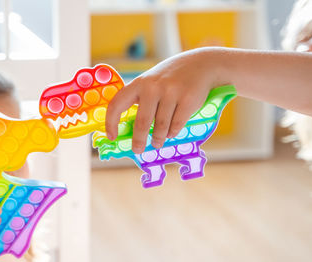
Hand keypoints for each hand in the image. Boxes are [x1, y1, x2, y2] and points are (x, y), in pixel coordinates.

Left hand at [105, 48, 220, 152]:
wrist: (201, 64)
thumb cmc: (171, 78)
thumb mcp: (151, 81)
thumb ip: (141, 99)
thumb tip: (132, 130)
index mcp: (139, 83)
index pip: (117, 104)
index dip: (111, 123)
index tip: (112, 136)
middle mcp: (153, 87)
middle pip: (142, 122)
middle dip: (139, 140)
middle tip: (138, 149)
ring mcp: (171, 92)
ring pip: (161, 126)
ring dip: (158, 138)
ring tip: (158, 142)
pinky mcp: (188, 99)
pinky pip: (176, 125)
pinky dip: (172, 132)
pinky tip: (171, 133)